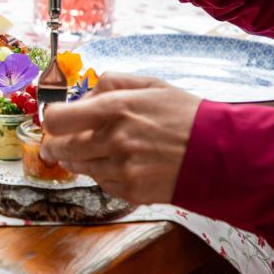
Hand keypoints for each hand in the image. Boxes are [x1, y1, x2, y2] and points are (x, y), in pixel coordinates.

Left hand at [40, 73, 201, 203]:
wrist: (220, 153)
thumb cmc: (185, 115)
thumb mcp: (150, 85)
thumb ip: (111, 83)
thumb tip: (83, 94)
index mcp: (114, 108)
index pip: (57, 119)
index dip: (52, 119)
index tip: (56, 119)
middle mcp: (113, 140)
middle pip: (60, 148)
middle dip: (57, 144)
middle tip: (59, 142)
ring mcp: (120, 169)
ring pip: (78, 167)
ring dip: (78, 158)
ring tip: (94, 149)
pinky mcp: (129, 191)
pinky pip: (100, 182)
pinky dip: (101, 173)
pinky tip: (118, 163)